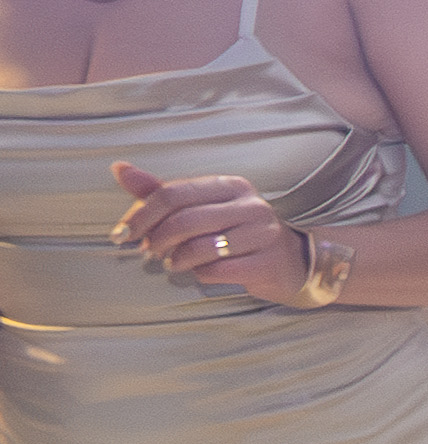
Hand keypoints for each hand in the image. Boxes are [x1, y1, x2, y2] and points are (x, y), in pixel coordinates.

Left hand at [112, 160, 307, 304]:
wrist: (290, 263)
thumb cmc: (236, 234)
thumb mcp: (201, 207)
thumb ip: (160, 191)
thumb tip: (120, 169)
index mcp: (230, 186)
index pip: (173, 193)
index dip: (141, 215)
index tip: (124, 233)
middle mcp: (250, 205)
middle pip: (185, 220)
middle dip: (158, 239)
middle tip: (149, 251)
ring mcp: (263, 234)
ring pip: (201, 247)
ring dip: (178, 260)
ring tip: (175, 263)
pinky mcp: (268, 262)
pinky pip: (218, 270)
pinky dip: (201, 274)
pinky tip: (202, 272)